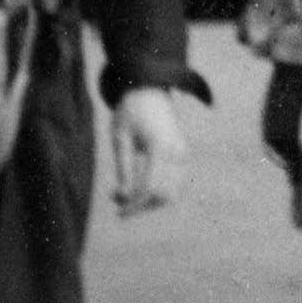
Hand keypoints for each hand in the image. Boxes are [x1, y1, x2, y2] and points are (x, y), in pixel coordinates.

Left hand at [108, 87, 187, 215]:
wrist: (149, 89)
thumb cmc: (130, 112)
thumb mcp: (120, 138)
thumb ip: (123, 167)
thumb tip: (124, 196)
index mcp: (160, 146)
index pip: (150, 187)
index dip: (134, 205)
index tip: (119, 214)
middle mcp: (177, 151)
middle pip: (163, 194)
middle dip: (141, 205)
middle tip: (118, 201)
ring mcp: (183, 152)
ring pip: (172, 191)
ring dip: (150, 199)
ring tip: (126, 192)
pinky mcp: (183, 153)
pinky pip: (175, 181)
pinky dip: (159, 190)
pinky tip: (140, 185)